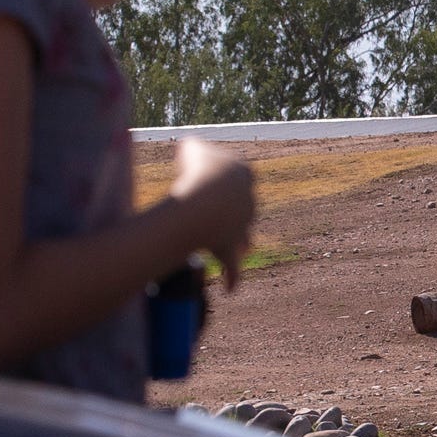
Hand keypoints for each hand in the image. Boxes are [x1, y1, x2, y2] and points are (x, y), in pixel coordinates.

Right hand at [169, 139, 255, 288]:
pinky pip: (231, 266)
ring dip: (241, 243)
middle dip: (238, 212)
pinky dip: (231, 277)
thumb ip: (191, 148)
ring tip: (242, 250)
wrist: (203, 200)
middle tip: (227, 216)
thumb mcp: (191, 148)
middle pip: (245, 208)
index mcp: (245, 174)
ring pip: (244, 237)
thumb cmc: (197, 169)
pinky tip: (230, 289)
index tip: (214, 181)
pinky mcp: (229, 247)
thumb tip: (188, 148)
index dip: (225, 179)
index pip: (240, 175)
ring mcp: (241, 227)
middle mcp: (249, 202)